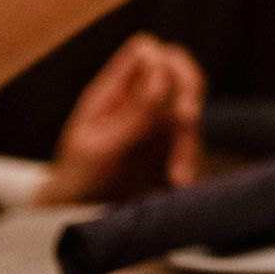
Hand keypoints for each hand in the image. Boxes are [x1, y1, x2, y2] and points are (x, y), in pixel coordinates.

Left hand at [37, 33, 206, 203]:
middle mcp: (141, 101)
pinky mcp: (173, 151)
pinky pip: (195, 146)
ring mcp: (158, 125)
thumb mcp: (100, 147)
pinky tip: (180, 185)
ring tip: (178, 178)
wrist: (79, 221)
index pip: (146, 51)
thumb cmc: (80, 179)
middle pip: (180, 72)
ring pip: (193, 112)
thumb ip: (133, 111)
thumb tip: (160, 67)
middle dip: (189, 94)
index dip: (160, 61)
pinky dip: (192, 162)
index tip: (160, 90)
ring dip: (190, 140)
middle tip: (187, 120)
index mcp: (114, 91)